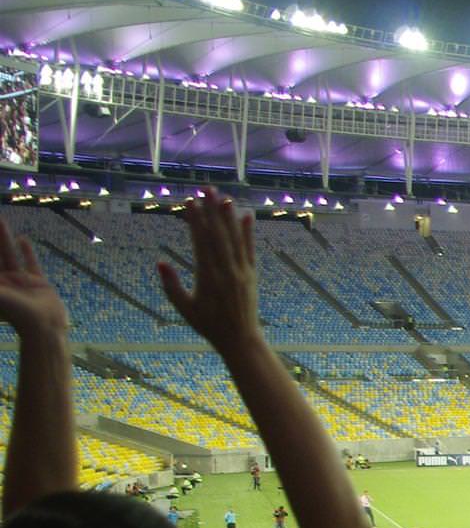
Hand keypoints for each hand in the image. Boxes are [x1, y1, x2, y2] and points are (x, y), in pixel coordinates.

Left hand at [0, 225, 66, 336]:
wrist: (44, 327)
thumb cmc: (17, 313)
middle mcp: (5, 280)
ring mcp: (21, 280)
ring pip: (10, 255)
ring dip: (5, 238)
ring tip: (1, 221)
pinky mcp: (38, 282)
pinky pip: (31, 263)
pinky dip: (27, 251)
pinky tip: (22, 239)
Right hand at [157, 190, 260, 351]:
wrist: (240, 339)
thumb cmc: (208, 325)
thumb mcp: (185, 309)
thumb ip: (172, 286)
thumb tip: (160, 263)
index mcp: (208, 277)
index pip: (201, 241)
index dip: (195, 220)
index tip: (190, 201)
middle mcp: (226, 270)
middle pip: (218, 234)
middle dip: (211, 210)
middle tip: (206, 188)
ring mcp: (241, 271)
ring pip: (235, 239)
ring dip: (229, 216)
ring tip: (223, 196)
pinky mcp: (252, 274)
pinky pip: (250, 250)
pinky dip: (248, 233)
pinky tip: (247, 216)